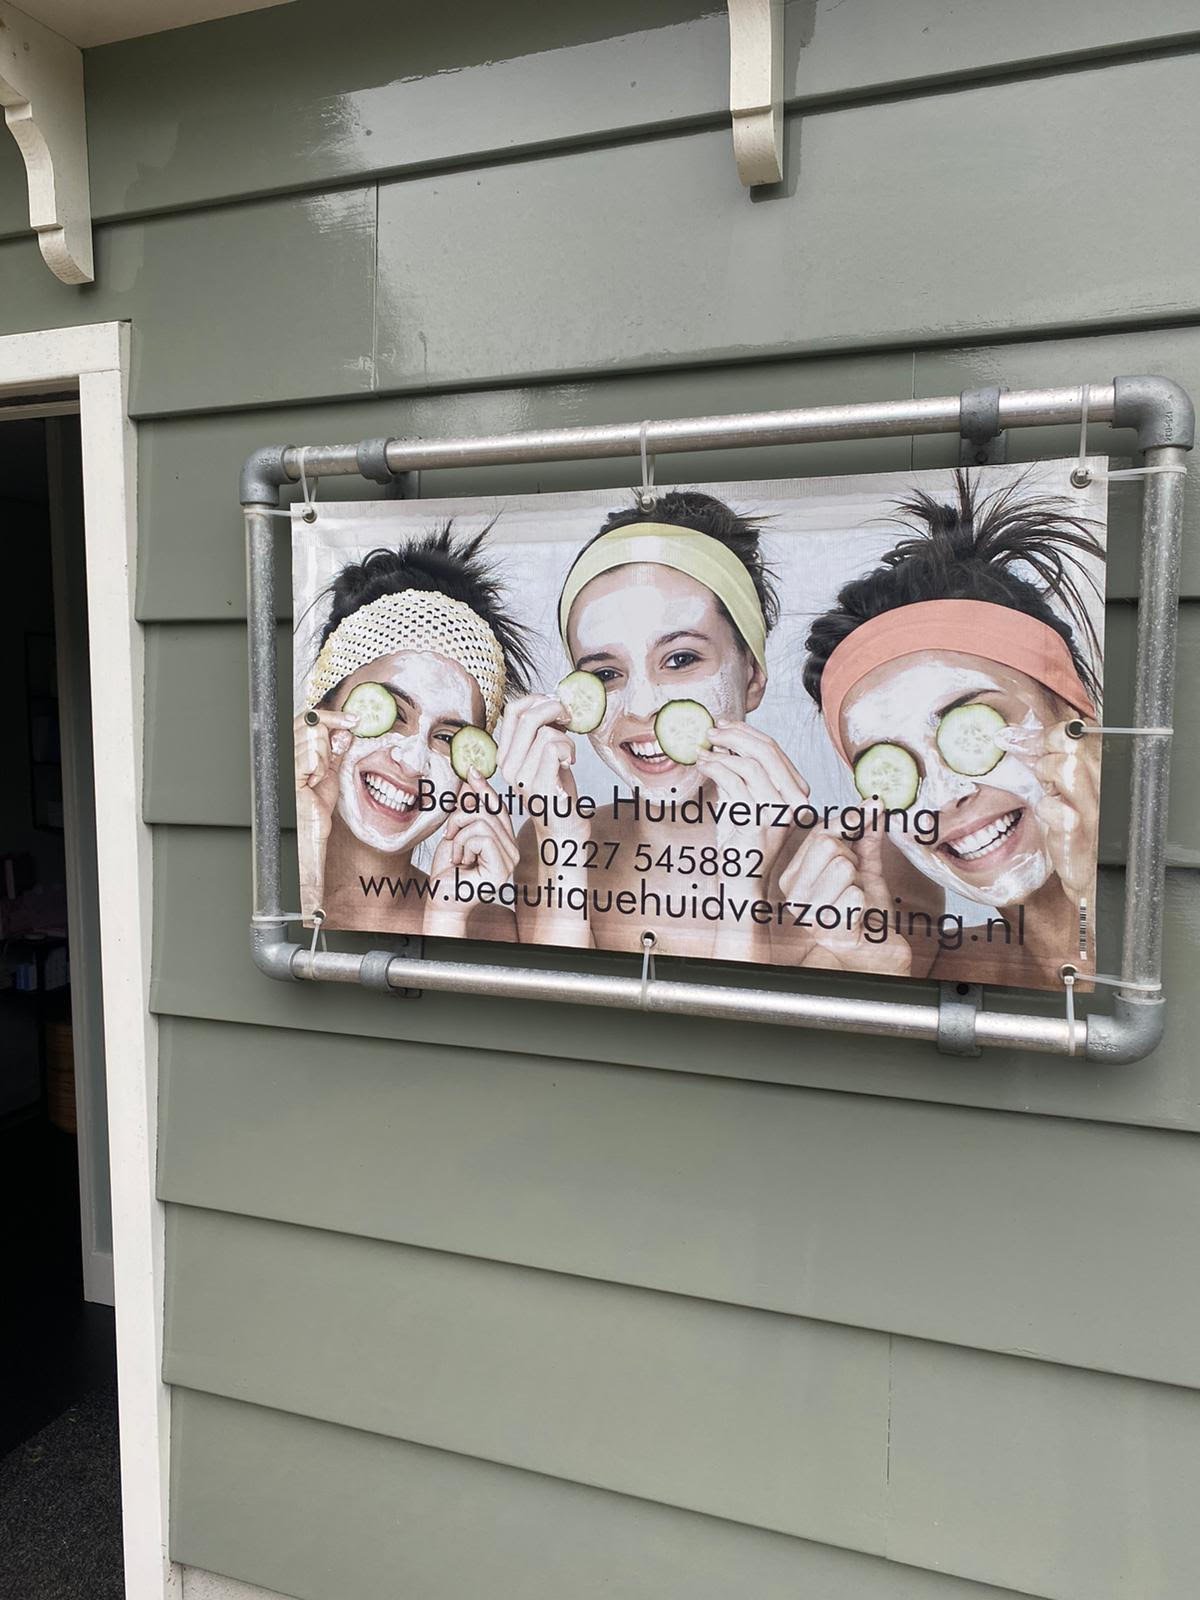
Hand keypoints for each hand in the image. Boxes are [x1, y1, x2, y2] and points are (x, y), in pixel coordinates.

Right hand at [294, 707, 355, 907]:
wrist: (310, 830)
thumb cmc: (314, 806)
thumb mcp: (329, 772)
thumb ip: (334, 750)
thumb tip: (344, 731)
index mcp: (289, 748)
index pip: (308, 717)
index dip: (331, 716)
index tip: (353, 720)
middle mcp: (281, 751)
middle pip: (312, 723)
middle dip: (328, 742)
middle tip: (327, 764)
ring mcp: (282, 760)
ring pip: (314, 738)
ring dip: (324, 760)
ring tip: (315, 779)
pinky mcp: (286, 771)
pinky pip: (312, 755)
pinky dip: (319, 769)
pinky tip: (312, 783)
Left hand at [427, 772, 519, 926]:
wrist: (442, 898)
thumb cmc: (449, 871)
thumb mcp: (456, 832)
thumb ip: (466, 809)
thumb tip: (471, 779)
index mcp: (504, 840)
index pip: (498, 806)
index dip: (484, 787)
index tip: (471, 770)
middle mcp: (512, 849)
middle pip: (490, 811)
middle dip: (461, 818)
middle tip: (449, 835)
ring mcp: (510, 859)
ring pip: (483, 823)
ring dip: (460, 835)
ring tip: (457, 853)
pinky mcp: (503, 867)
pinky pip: (482, 837)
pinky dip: (464, 845)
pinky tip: (462, 861)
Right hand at [495, 693, 583, 839]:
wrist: (563, 829)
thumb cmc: (557, 791)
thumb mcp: (543, 756)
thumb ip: (541, 732)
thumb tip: (553, 702)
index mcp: (505, 755)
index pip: (513, 711)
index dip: (538, 700)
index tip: (557, 706)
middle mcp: (507, 767)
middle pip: (527, 716)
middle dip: (555, 709)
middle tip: (570, 719)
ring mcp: (520, 778)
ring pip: (544, 732)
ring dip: (566, 738)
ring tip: (568, 754)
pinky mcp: (538, 786)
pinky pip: (552, 748)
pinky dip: (568, 749)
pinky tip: (570, 764)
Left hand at [696, 721, 809, 877]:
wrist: (741, 880)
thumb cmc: (741, 841)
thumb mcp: (742, 800)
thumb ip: (739, 773)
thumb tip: (724, 741)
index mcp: (796, 793)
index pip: (775, 750)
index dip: (747, 733)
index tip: (723, 725)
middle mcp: (794, 801)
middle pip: (767, 752)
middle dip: (735, 735)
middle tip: (710, 732)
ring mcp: (779, 812)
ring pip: (751, 765)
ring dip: (722, 753)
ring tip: (702, 753)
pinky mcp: (759, 822)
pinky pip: (735, 783)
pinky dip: (715, 768)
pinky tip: (703, 766)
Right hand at [777, 825, 914, 976]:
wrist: (880, 952)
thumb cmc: (868, 914)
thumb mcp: (864, 868)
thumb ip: (865, 836)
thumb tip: (873, 805)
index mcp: (795, 878)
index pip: (819, 833)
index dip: (848, 824)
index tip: (867, 817)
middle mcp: (795, 896)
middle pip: (829, 846)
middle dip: (853, 859)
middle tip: (856, 880)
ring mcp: (810, 915)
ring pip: (843, 867)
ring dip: (860, 881)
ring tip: (858, 899)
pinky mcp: (830, 932)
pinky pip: (854, 894)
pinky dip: (865, 901)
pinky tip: (861, 914)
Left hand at [999, 720, 1099, 901]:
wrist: (1091, 875)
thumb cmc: (1078, 829)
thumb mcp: (1066, 788)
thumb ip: (1051, 761)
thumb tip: (1018, 738)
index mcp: (1103, 769)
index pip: (1080, 731)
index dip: (1050, 733)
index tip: (1022, 739)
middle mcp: (1105, 785)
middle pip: (1074, 743)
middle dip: (1047, 747)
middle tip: (1040, 768)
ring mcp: (1095, 809)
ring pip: (1068, 769)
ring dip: (1047, 774)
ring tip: (1048, 790)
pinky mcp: (1081, 834)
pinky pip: (1058, 810)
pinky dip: (1047, 809)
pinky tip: (1050, 817)